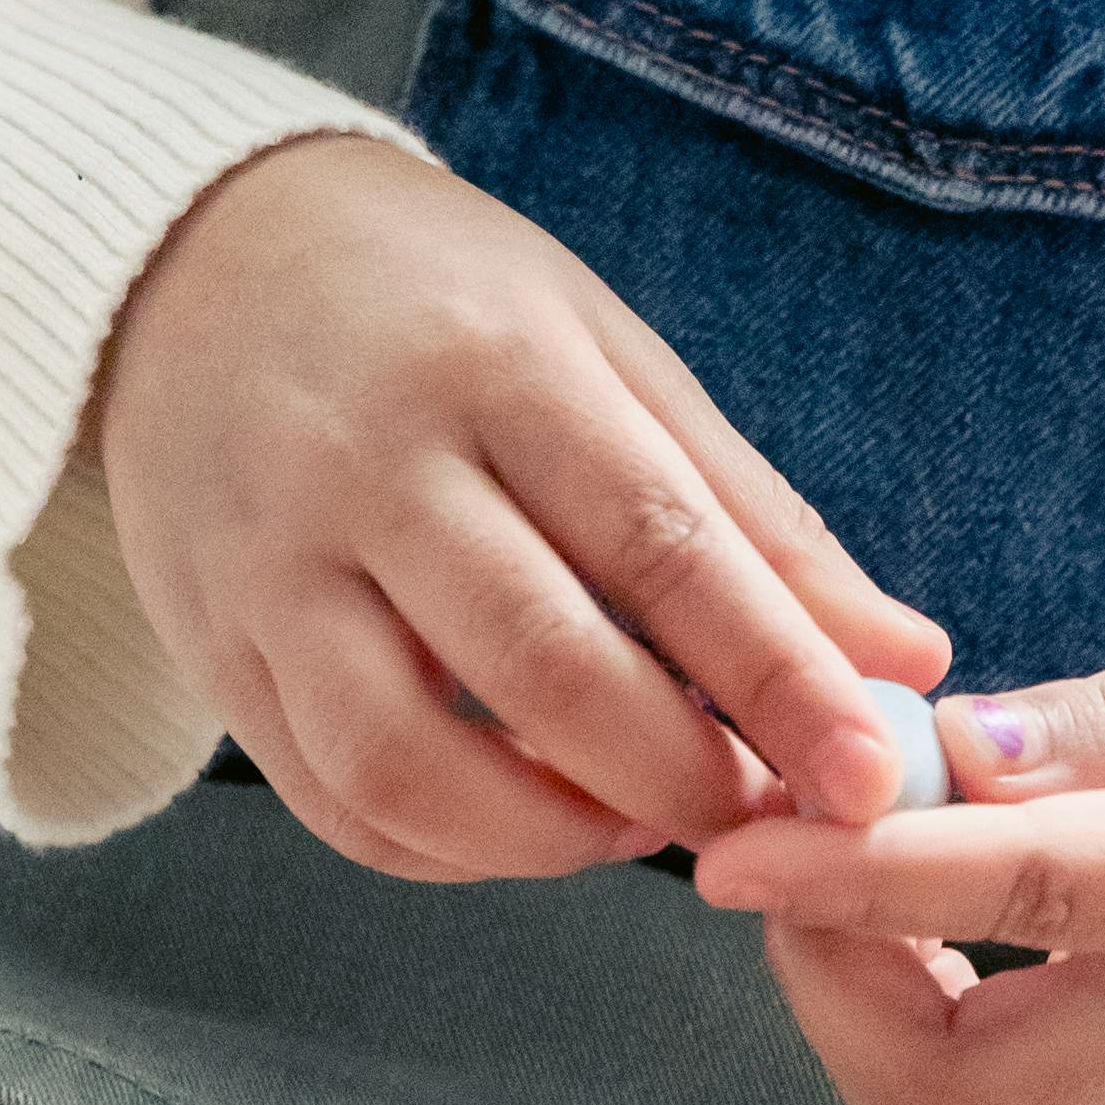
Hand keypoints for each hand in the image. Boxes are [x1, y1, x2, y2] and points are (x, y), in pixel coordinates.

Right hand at [95, 132, 946, 883]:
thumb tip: (905, 653)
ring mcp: (273, 563)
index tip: (870, 772)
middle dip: (674, 774)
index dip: (774, 674)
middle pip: (538, 664)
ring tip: (635, 822)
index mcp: (499, 361)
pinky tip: (520, 822)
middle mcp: (373, 464)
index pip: (658, 541)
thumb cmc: (441, 301)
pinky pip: (330, 798)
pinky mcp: (213, 645)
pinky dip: (443, 847)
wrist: (200, 257)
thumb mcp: (605, 350)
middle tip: (761, 815)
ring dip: (549, 835)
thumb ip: (749, 513)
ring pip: (409, 764)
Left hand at [685, 596, 1104, 1104]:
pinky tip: (932, 909)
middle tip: (796, 834)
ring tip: (854, 866)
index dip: (864, 872)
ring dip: (871, 1023)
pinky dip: (935, 1035)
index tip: (727, 843)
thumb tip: (961, 746)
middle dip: (831, 987)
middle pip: (967, 1102)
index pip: (1034, 896)